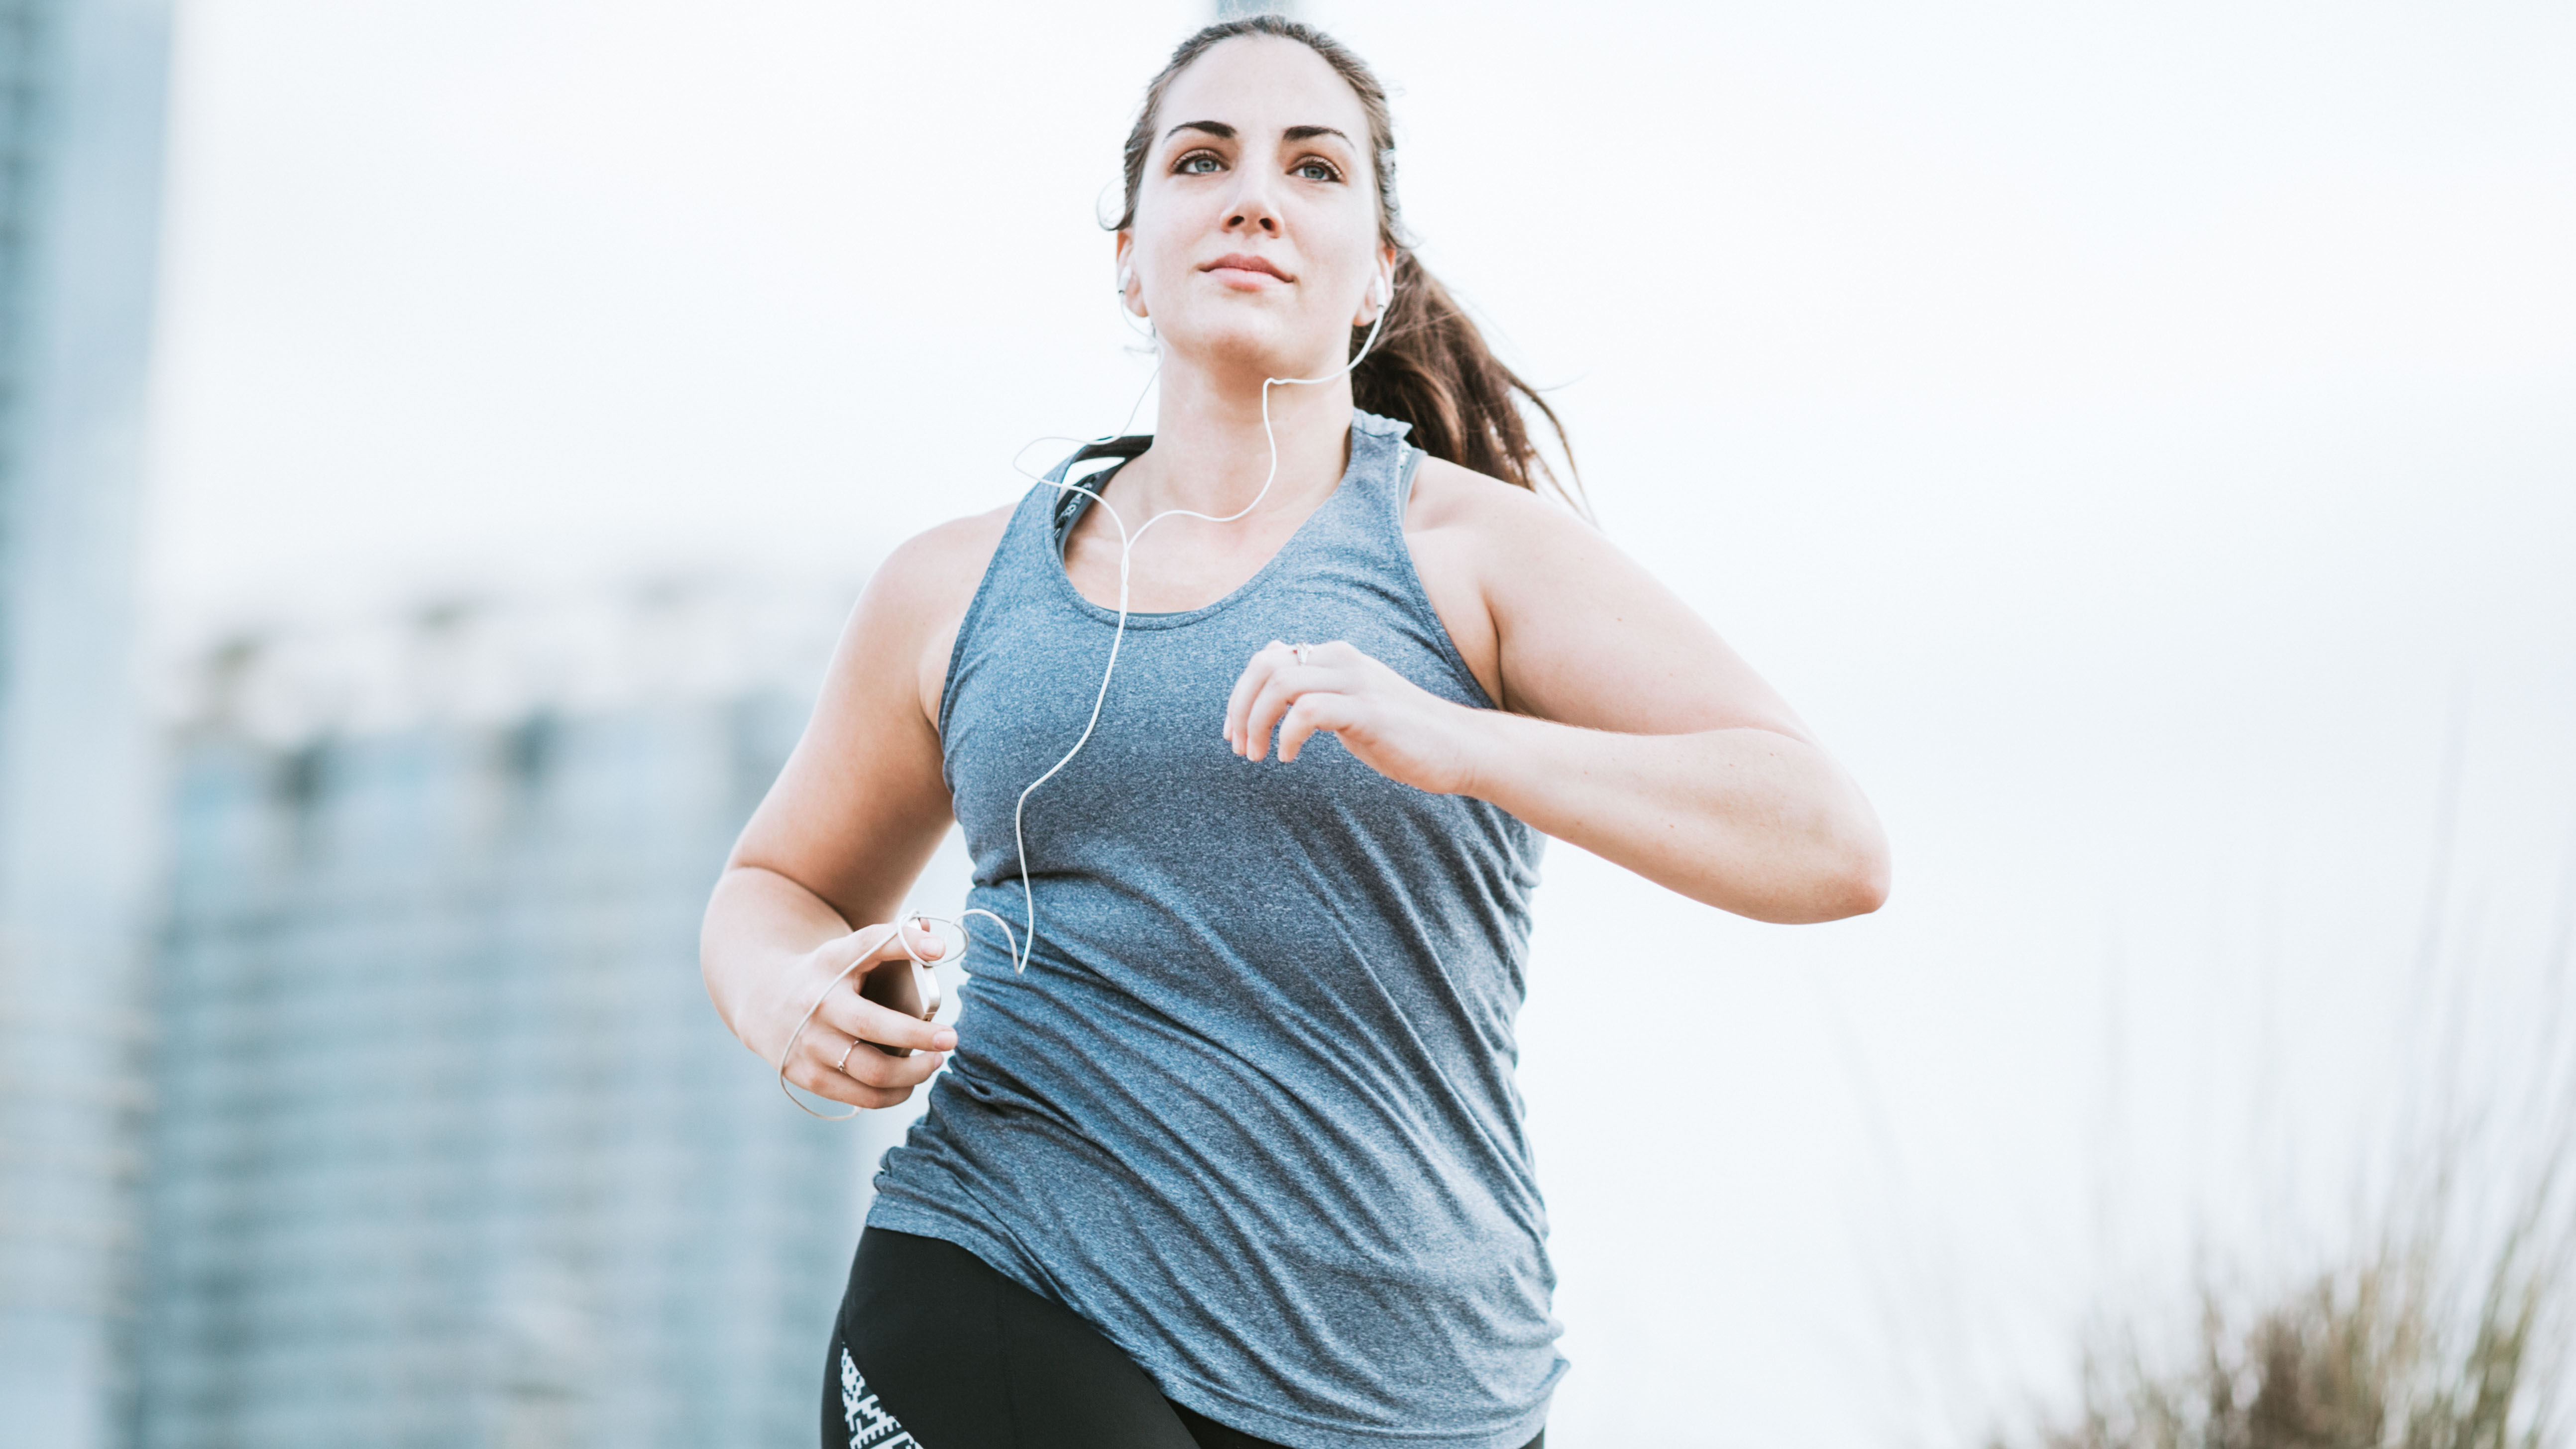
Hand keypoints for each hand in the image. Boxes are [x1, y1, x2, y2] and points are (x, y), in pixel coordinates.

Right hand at [765, 919, 956, 1110]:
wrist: (761, 1000)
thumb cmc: (825, 977)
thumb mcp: (847, 952)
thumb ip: (890, 944)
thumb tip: (935, 941)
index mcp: (831, 963)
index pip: (869, 944)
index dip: (905, 943)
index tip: (940, 949)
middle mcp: (817, 1003)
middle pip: (873, 1024)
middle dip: (918, 1034)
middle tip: (950, 1038)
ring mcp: (809, 1044)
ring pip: (871, 1070)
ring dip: (912, 1072)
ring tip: (934, 1062)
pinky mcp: (807, 1076)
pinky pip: (860, 1096)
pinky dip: (892, 1094)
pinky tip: (908, 1084)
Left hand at [1222, 640, 1486, 794]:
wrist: (1460, 747)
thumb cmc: (1403, 733)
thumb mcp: (1351, 706)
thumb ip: (1317, 694)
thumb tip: (1275, 693)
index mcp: (1336, 656)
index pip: (1267, 657)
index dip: (1240, 694)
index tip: (1235, 732)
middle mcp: (1343, 660)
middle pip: (1264, 665)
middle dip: (1240, 707)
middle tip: (1239, 747)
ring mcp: (1357, 683)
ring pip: (1280, 684)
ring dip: (1256, 723)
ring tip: (1257, 756)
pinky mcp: (1369, 711)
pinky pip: (1308, 711)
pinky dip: (1287, 735)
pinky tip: (1288, 757)